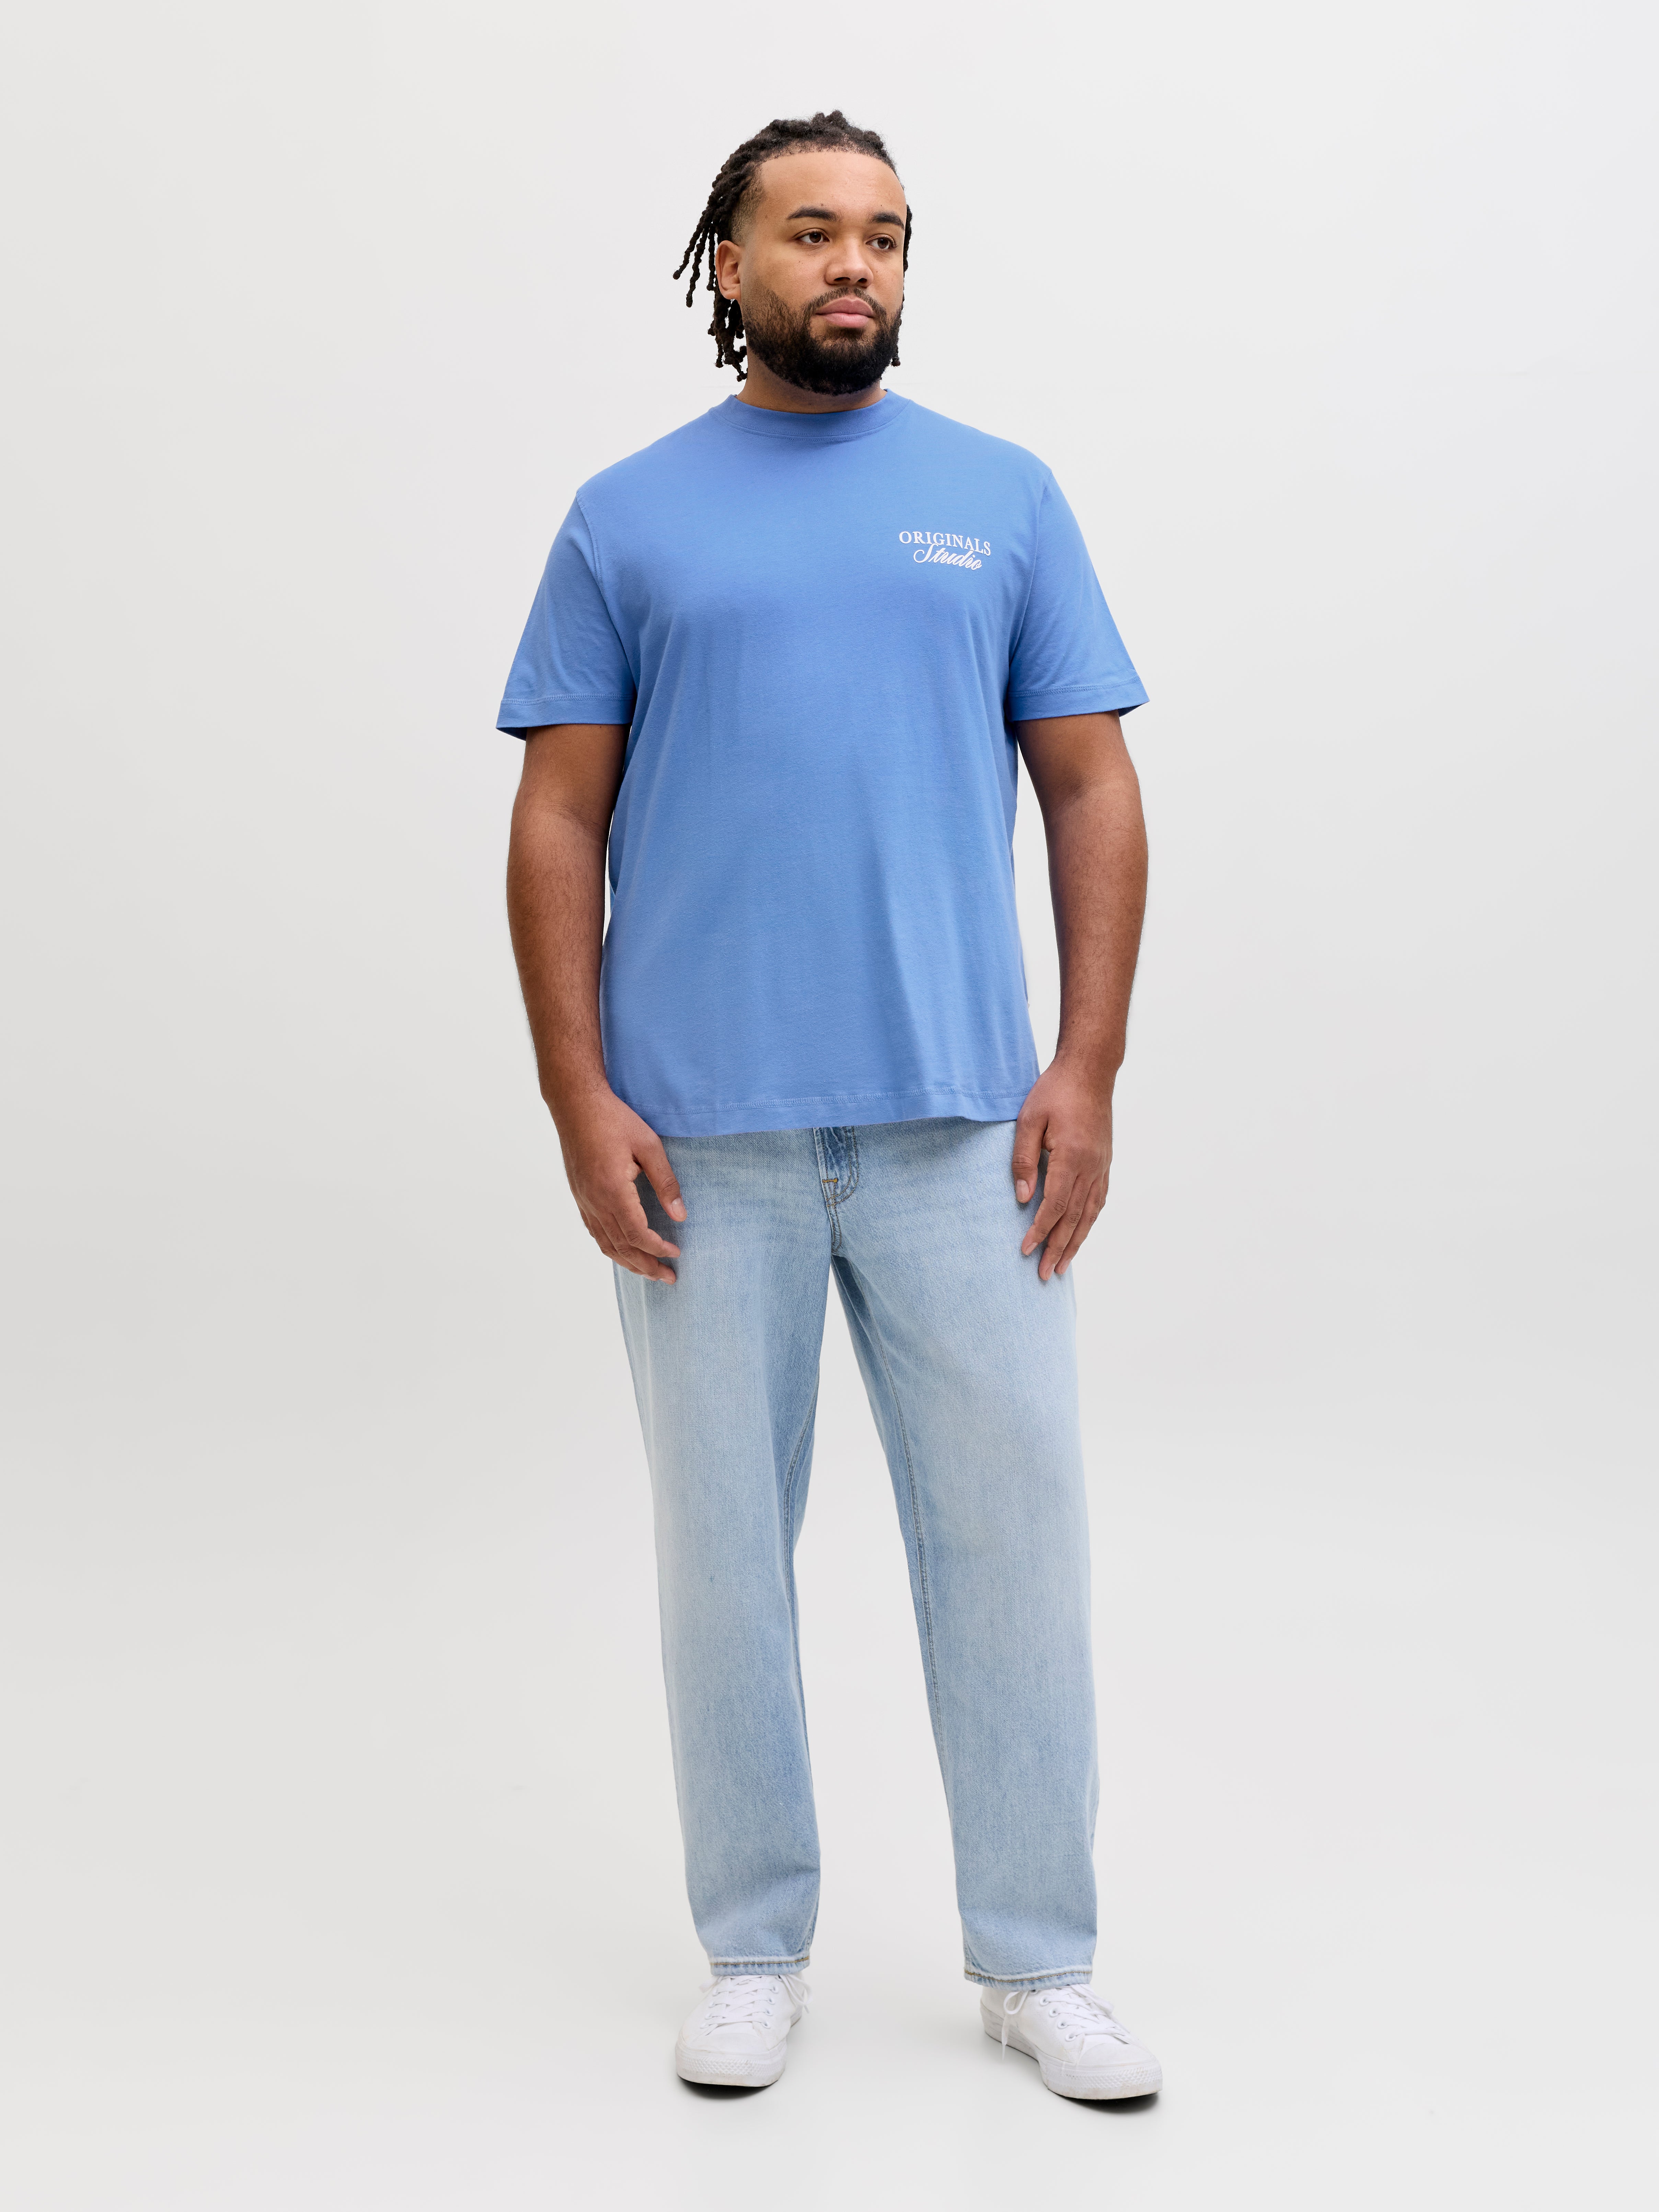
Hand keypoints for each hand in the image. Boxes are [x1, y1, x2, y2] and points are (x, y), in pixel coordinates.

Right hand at [553, 1087, 685, 1282]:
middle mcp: (595, 1201)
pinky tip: (622, 1251)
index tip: (676, 1254)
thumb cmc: (614, 1120)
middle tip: (668, 1278)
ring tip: (648, 1272)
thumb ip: (666, 1182)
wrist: (575, 1104)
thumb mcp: (649, 1145)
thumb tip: (680, 1215)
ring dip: (628, 1262)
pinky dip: (610, 1247)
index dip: (658, 1249)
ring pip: (605, 1244)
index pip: (638, 1234)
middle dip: (646, 1266)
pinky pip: (594, 1231)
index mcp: (613, 1191)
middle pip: (622, 1247)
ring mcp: (584, 1200)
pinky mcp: (579, 1195)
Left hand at [1011, 1059, 1114, 1280]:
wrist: (1090, 1071)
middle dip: (1058, 1248)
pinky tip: (1081, 1233)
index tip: (1025, 1251)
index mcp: (1071, 1157)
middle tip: (1046, 1274)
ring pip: (1089, 1214)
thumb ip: (1023, 1159)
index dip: (1039, 1231)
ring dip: (1076, 1242)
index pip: (1054, 1205)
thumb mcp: (1030, 1120)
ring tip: (1064, 1265)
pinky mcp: (1105, 1161)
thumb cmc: (1055, 1092)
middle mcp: (1091, 1167)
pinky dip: (1089, 1221)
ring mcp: (1102, 1165)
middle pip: (1074, 1218)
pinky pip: (1099, 1200)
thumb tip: (1021, 1197)